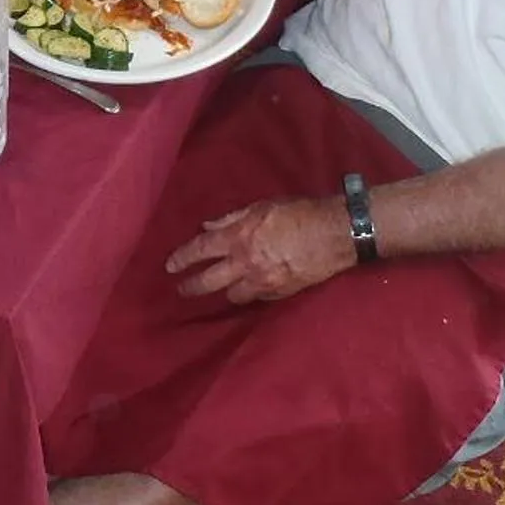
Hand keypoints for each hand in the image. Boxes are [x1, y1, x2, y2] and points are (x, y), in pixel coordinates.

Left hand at [167, 194, 355, 304]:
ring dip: (224, 291)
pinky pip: (258, 298)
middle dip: (192, 287)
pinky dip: (251, 293)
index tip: (170, 267)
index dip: (182, 259)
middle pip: (209, 281)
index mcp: (238, 237)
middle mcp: (245, 263)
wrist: (334, 234)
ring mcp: (263, 281)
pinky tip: (250, 289)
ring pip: (233, 295)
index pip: (200, 250)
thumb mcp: (261, 207)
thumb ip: (232, 218)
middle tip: (181, 290)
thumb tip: (208, 226)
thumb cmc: (299, 212)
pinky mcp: (280, 293)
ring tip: (220, 289)